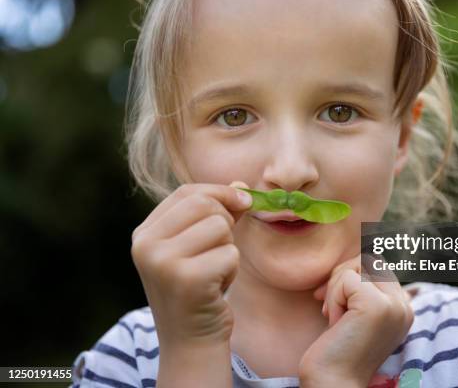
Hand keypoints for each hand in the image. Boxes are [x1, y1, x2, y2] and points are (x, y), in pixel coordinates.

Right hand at [130, 182, 251, 348]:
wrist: (192, 341)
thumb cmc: (200, 289)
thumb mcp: (199, 246)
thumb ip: (216, 213)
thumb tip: (239, 184)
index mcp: (144, 233)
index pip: (186, 192)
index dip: (220, 192)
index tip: (243, 200)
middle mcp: (146, 245)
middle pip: (204, 204)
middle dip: (225, 223)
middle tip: (219, 250)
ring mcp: (162, 262)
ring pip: (220, 227)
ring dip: (228, 250)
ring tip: (214, 272)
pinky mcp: (187, 279)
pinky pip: (229, 254)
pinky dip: (232, 270)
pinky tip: (217, 287)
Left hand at [299, 256, 412, 386]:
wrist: (332, 383)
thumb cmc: (337, 349)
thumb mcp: (354, 312)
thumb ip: (361, 287)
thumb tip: (354, 258)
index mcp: (402, 307)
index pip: (379, 263)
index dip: (350, 273)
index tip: (331, 296)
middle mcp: (404, 305)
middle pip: (370, 258)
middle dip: (341, 276)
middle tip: (326, 304)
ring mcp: (394, 305)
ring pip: (358, 265)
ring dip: (336, 287)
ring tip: (334, 315)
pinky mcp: (377, 305)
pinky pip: (347, 279)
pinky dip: (333, 298)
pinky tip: (334, 322)